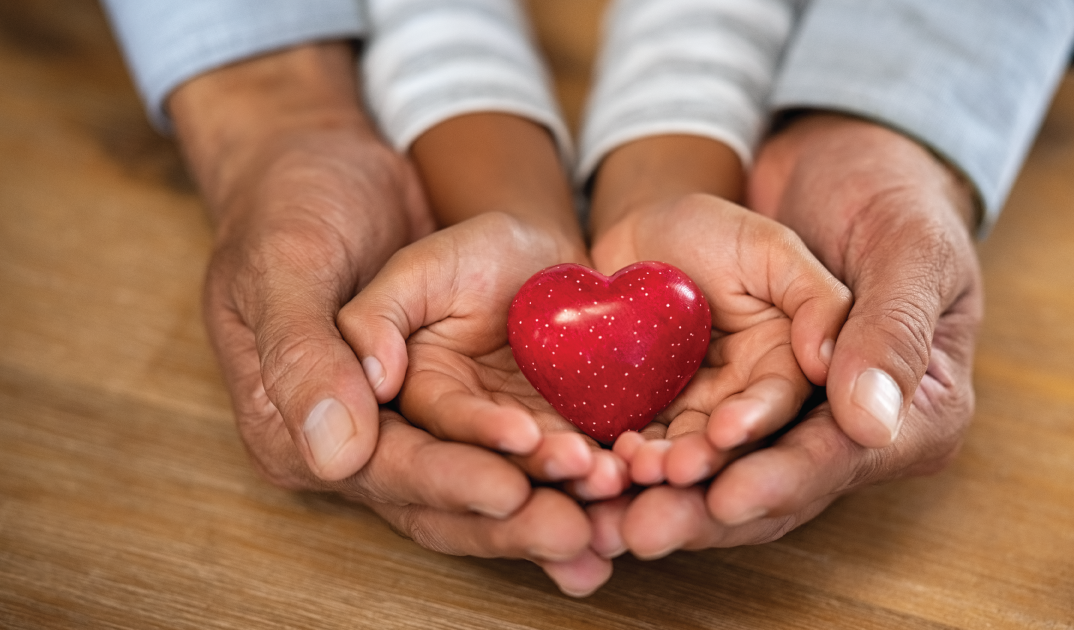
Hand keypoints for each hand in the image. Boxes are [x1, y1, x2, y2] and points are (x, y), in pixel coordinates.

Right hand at [171, 44, 604, 596]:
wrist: (338, 168)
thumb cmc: (299, 207)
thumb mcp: (290, 262)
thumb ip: (308, 352)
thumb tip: (337, 449)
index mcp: (302, 421)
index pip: (383, 467)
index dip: (449, 481)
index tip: (510, 489)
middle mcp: (368, 438)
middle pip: (444, 498)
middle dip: (515, 515)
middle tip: (580, 528)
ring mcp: (427, 422)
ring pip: (494, 479)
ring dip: (554, 499)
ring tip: (616, 507)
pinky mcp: (475, 399)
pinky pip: (528, 444)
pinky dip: (573, 466)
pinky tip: (625, 482)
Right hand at [337, 212, 630, 501]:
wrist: (544, 257)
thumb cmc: (474, 254)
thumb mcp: (419, 267)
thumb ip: (378, 316)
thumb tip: (374, 379)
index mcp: (404, 407)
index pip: (420, 449)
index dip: (458, 467)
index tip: (514, 456)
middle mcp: (451, 443)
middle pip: (472, 497)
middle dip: (519, 516)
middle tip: (568, 524)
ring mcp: (508, 451)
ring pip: (530, 496)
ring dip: (568, 504)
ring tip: (610, 489)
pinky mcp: (558, 446)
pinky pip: (576, 480)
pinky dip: (601, 492)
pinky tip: (631, 491)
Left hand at [590, 194, 850, 486]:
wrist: (639, 235)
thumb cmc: (713, 231)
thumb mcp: (772, 250)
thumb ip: (816, 300)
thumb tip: (831, 365)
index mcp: (787, 367)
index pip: (784, 407)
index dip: (758, 424)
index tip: (727, 433)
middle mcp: (744, 400)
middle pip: (731, 446)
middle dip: (704, 462)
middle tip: (674, 471)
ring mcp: (693, 412)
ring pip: (682, 452)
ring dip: (662, 469)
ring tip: (636, 469)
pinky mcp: (646, 416)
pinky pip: (638, 442)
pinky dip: (622, 457)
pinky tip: (605, 460)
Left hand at [606, 113, 982, 558]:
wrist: (817, 162)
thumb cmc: (884, 196)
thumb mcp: (903, 246)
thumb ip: (889, 328)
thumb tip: (871, 422)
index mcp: (915, 409)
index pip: (841, 457)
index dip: (780, 480)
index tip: (725, 497)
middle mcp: (842, 428)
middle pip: (772, 483)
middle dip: (705, 508)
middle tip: (645, 529)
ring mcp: (779, 415)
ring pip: (719, 471)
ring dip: (663, 492)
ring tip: (609, 504)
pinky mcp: (724, 394)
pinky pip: (680, 433)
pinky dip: (640, 454)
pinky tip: (595, 468)